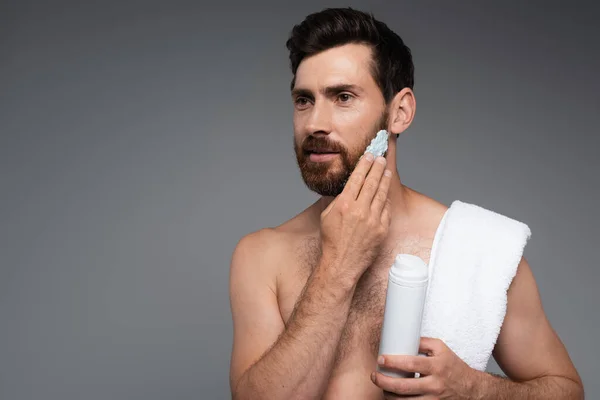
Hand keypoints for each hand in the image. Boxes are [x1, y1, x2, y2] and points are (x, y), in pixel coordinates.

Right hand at [319, 152, 392, 282]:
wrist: (342, 262)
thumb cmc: (332, 240)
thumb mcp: (327, 215)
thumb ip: (339, 200)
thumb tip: (350, 188)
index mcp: (344, 205)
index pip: (358, 178)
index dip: (364, 165)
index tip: (369, 156)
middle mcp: (360, 210)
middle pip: (372, 182)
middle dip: (377, 167)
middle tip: (381, 158)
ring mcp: (373, 220)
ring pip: (381, 194)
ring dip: (385, 180)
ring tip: (387, 171)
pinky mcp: (382, 229)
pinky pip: (386, 209)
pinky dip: (385, 199)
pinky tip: (386, 193)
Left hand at [371, 337, 479, 398]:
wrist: (471, 389)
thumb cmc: (453, 366)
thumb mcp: (441, 348)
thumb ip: (422, 342)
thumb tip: (401, 337)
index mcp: (436, 366)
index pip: (411, 364)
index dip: (393, 362)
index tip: (381, 359)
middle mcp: (435, 385)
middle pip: (404, 387)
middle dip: (384, 382)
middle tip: (374, 376)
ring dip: (389, 395)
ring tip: (382, 387)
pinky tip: (393, 397)